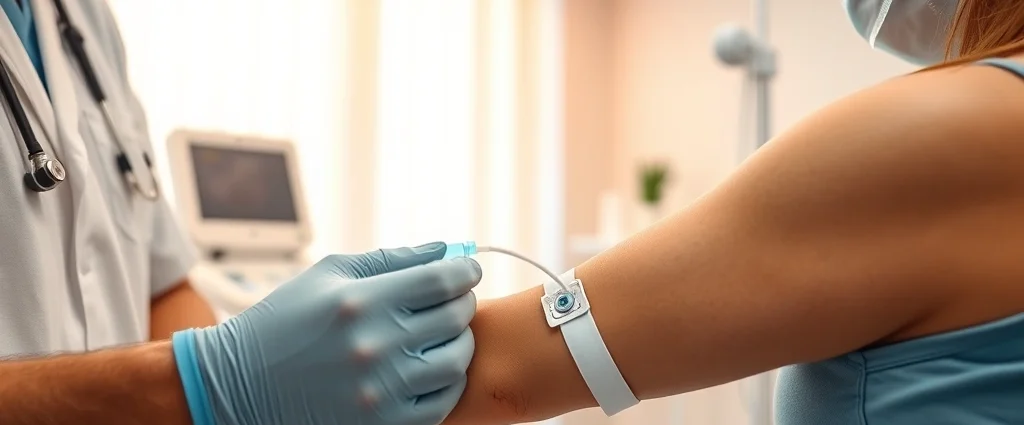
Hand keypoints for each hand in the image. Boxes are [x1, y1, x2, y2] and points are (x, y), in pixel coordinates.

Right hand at [172, 243, 481, 424]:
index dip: (465, 271)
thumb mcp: (327, 276)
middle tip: (454, 300)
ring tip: (443, 335)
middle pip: (455, 318)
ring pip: (456, 362)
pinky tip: (430, 369)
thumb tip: (445, 249)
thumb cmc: (283, 322)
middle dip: (462, 303)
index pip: (442, 280)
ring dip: (459, 343)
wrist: (236, 386)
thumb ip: (391, 260)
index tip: (467, 270)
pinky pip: (441, 403)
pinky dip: (445, 383)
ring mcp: (379, 391)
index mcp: (361, 302)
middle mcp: (374, 347)